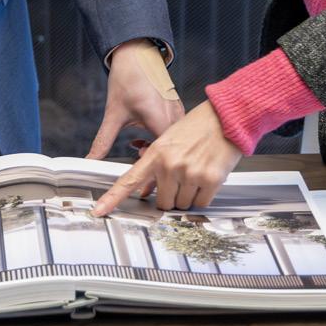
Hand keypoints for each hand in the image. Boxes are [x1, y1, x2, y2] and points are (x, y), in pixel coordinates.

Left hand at [85, 39, 183, 159]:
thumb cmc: (128, 78)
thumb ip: (103, 140)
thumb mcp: (113, 113)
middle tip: (136, 164)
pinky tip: (145, 137)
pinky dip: (161, 139)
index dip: (151, 167)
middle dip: (154, 163)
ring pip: (174, 143)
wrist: (136, 54)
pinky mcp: (178, 110)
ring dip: (157, 150)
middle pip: (171, 151)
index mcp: (158, 116)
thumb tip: (92, 159)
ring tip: (138, 147)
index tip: (137, 173)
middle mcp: (174, 115)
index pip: (162, 154)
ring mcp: (179, 113)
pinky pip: (175, 133)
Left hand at [91, 100, 241, 216]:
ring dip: (188, 194)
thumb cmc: (198, 124)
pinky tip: (206, 175)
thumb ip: (157, 162)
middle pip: (162, 202)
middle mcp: (171, 164)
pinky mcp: (211, 179)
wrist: (226, 115)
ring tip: (195, 170)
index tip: (99, 211)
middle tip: (180, 176)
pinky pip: (201, 203)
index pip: (129, 180)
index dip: (112, 198)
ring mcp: (191, 173)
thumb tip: (149, 187)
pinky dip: (203, 195)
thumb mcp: (169, 136)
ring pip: (182, 205)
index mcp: (156, 152)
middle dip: (170, 195)